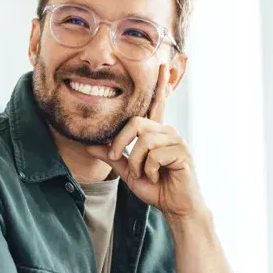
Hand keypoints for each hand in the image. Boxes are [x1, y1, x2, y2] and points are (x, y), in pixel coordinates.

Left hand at [86, 64, 204, 219]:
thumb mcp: (129, 172)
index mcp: (156, 133)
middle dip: (121, 145)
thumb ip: (113, 157)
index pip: (155, 104)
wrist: (176, 207)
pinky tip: (157, 177)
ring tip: (145, 175)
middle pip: (136, 123)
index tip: (161, 65)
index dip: (159, 85)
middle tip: (120, 161)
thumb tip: (89, 145)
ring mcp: (176, 140)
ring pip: (143, 141)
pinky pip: (154, 155)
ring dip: (136, 163)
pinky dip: (149, 171)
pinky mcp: (182, 152)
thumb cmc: (157, 188)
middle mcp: (167, 131)